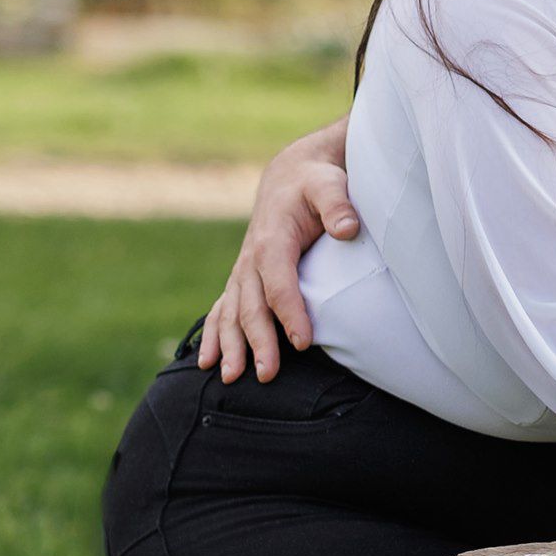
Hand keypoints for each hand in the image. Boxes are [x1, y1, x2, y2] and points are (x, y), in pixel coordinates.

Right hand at [197, 116, 357, 383]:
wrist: (290, 178)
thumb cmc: (315, 185)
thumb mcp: (329, 186)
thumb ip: (338, 206)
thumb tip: (348, 229)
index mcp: (273, 240)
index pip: (280, 284)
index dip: (290, 313)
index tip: (303, 342)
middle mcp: (251, 259)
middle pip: (252, 306)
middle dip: (258, 341)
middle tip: (268, 375)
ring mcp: (243, 271)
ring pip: (232, 313)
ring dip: (230, 346)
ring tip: (232, 377)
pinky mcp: (242, 278)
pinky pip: (222, 309)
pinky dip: (212, 335)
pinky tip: (207, 362)